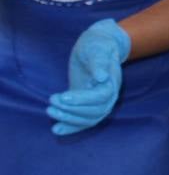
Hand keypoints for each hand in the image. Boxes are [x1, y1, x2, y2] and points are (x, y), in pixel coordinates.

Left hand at [47, 18, 131, 134]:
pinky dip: (71, 127)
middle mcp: (109, 95)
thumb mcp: (97, 48)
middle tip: (51, 102)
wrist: (97, 47)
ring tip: (50, 110)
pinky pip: (83, 121)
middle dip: (72, 110)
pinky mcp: (88, 105)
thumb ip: (99, 61)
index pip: (100, 97)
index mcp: (112, 82)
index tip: (62, 96)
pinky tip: (56, 129)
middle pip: (95, 111)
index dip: (82, 100)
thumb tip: (102, 77)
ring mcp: (99, 102)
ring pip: (89, 119)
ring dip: (69, 118)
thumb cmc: (97, 45)